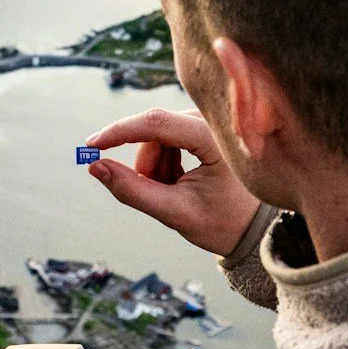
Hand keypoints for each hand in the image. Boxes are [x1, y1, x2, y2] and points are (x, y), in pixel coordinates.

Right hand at [81, 108, 261, 255]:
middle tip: (156, 194)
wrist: (256, 227)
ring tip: (176, 192)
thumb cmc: (223, 222)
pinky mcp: (203, 126)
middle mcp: (213, 121)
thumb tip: (94, 166)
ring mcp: (208, 121)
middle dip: (147, 165)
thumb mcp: (175, 212)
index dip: (119, 133)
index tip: (91, 146)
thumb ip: (133, 190)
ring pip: (157, 137)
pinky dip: (164, 162)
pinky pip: (166, 138)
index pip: (156, 123)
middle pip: (155, 132)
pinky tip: (181, 182)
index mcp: (214, 138)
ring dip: (155, 166)